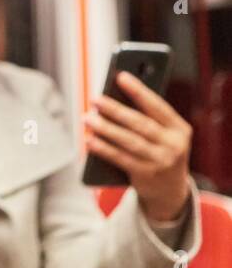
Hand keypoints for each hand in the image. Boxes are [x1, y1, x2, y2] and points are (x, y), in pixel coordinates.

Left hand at [84, 71, 192, 221]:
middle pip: (140, 123)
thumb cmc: (160, 151)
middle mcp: (174, 145)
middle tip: (95, 99)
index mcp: (180, 129)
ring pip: (129, 141)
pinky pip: (120, 158)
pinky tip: (89, 140)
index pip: (158, 105)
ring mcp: (161, 161)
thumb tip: (114, 97)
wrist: (169, 191)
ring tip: (87, 118)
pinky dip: (103, 148)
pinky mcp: (146, 175)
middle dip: (116, 110)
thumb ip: (147, 118)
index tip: (121, 76)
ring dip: (106, 128)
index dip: (139, 90)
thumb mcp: (163, 135)